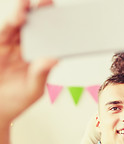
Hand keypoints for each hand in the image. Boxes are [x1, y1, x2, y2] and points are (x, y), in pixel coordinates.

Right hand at [0, 0, 56, 124]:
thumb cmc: (16, 101)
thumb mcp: (33, 88)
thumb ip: (41, 72)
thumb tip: (55, 58)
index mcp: (38, 56)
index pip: (48, 38)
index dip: (54, 26)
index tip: (65, 17)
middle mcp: (24, 48)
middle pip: (32, 26)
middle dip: (39, 12)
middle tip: (47, 2)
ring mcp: (9, 46)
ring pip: (16, 25)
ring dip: (22, 13)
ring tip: (27, 5)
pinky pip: (4, 33)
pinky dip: (10, 24)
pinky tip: (18, 17)